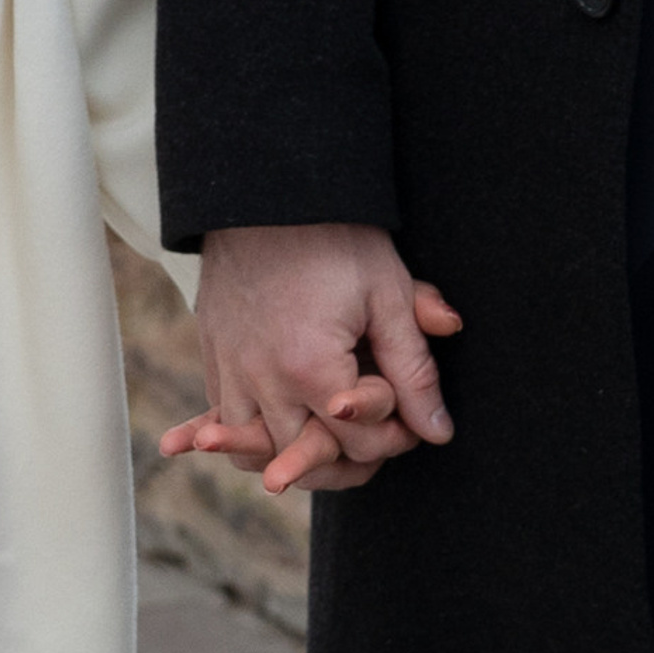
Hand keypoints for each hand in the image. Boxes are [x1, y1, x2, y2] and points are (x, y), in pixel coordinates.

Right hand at [158, 221, 461, 496]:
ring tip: (331, 439)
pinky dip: (249, 433)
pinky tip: (279, 420)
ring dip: (294, 455)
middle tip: (379, 433)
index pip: (360, 443)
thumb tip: (439, 430)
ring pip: (255, 453)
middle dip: (349, 459)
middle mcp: (262, 381)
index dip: (396, 437)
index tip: (411, 415)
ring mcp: (231, 371)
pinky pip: (227, 420)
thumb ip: (414, 370)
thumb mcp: (388, 295)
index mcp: (311, 368)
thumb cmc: (335, 237)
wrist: (268, 190)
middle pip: (307, 462)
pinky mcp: (214, 357)